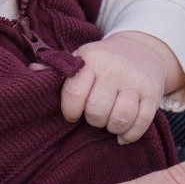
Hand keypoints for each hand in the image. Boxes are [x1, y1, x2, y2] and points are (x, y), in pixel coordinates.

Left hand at [62, 31, 182, 143]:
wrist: (142, 49)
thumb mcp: (80, 59)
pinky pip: (143, 122)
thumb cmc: (103, 61)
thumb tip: (31, 72)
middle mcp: (114, 69)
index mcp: (91, 60)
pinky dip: (131, 134)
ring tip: (110, 123)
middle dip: (94, 120)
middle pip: (97, 110)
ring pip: (121, 118)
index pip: (75, 93)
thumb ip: (56, 69)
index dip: (71, 111)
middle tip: (95, 116)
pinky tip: (123, 134)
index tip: (73, 114)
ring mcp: (136, 82)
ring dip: (112, 128)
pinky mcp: (153, 93)